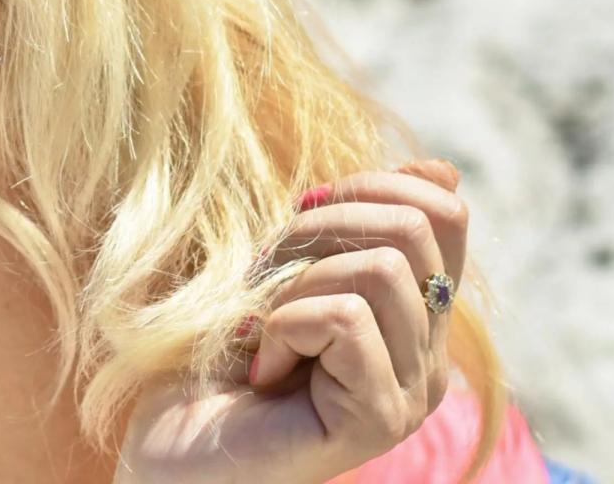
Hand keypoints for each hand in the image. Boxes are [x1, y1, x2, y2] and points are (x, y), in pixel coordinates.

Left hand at [114, 158, 466, 483]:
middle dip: (319, 227)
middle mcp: (429, 356)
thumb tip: (441, 169)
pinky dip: (284, 325)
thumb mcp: (282, 264)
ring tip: (262, 328)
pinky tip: (262, 369)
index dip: (371, 185)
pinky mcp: (381, 420)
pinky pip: (346, 319)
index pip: (445, 216)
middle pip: (414, 230)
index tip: (304, 208)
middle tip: (266, 275)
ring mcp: (411, 393)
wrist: (169, 444)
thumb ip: (351, 222)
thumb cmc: (213, 348)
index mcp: (414, 313)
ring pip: (380, 271)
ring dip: (295, 282)